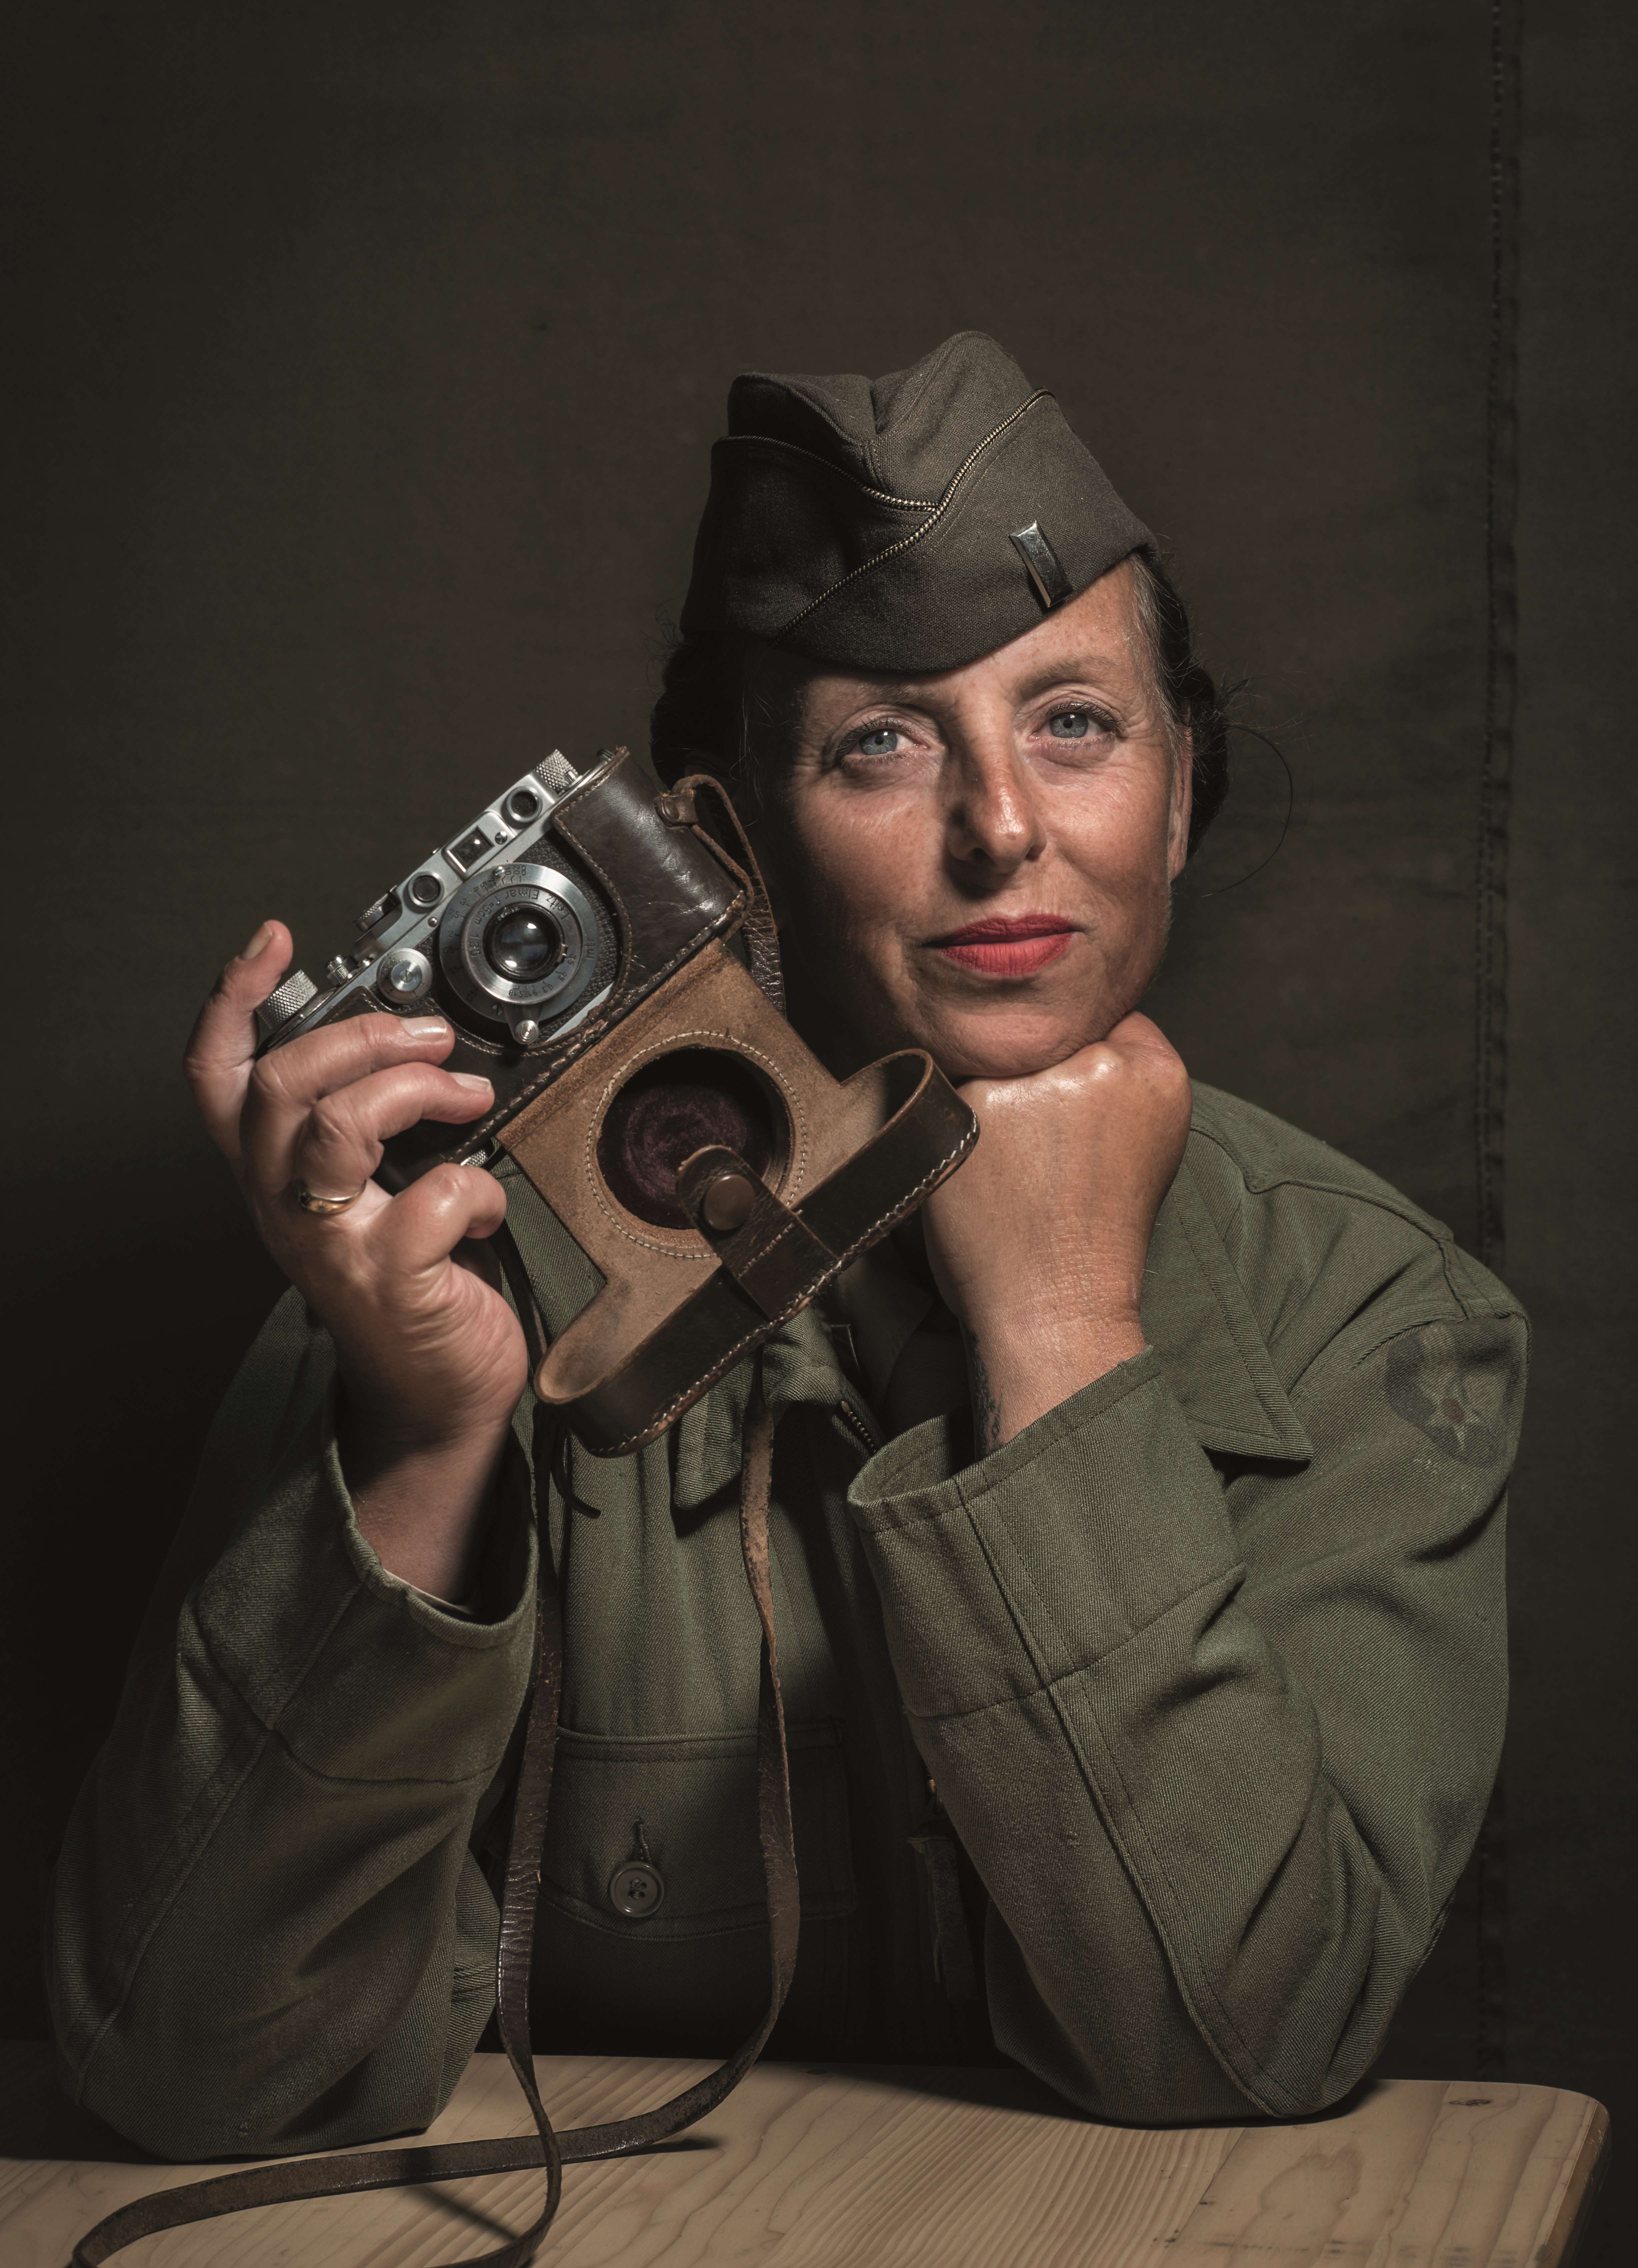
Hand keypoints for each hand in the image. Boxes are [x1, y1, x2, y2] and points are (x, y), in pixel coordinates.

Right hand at [185, 922, 530, 1595]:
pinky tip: (490, 1203)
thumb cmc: (414, 1282)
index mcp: (275, 1174)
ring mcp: (333, 1245)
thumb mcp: (371, 1191)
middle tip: (431, 1038)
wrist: (436, 1397)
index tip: (271, 941)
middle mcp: (286, 1206)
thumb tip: (418, 1038)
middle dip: (360, 1037)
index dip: (232, 1002)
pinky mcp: (390, 1281)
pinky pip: (431, 1200)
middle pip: (280, 1086)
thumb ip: (371, 1125)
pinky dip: (477, 1187)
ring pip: (336, 1129)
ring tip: (467, 1095)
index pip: (219, 1076)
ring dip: (411, 1091)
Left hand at [920, 1012, 1191, 1451]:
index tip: (1074, 1105)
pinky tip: (976, 1166)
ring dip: (993, 1094)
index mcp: (1158, 1073)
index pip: (1109, 1018)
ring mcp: (1039, 1081)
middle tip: (1037, 1143)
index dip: (1081, 1057)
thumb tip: (1061, 1035)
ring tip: (1009, 1163)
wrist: (1057, 1308)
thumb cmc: (1092, 1237)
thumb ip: (1115, 1079)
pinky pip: (952, 1086)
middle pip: (1050, 1032)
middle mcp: (1104, 1063)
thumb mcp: (1139, 1141)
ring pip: (999, 1055)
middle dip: (1036, 1075)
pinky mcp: (978, 1102)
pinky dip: (954, 1122)